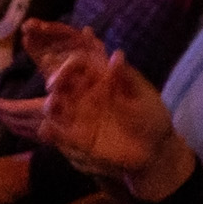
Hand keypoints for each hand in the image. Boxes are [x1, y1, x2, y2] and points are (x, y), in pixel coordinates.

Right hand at [19, 21, 193, 197]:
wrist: (156, 148)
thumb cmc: (151, 116)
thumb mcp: (143, 95)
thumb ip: (127, 77)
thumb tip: (117, 55)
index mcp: (99, 78)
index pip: (78, 64)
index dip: (70, 63)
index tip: (68, 67)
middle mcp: (84, 95)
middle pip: (61, 83)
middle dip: (54, 80)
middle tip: (53, 84)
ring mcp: (79, 116)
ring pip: (57, 108)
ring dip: (51, 106)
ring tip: (52, 106)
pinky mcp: (78, 139)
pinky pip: (60, 134)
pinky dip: (51, 132)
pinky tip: (46, 131)